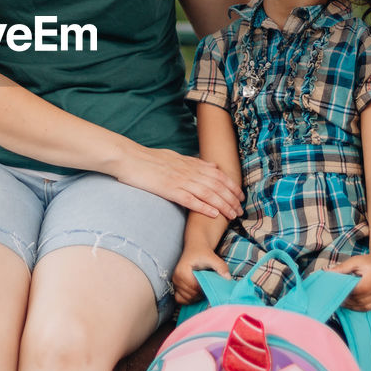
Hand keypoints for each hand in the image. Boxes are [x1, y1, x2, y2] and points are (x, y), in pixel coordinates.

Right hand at [114, 145, 242, 220]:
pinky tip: (213, 214)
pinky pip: (190, 199)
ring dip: (222, 205)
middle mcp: (188, 171)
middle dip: (231, 198)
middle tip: (241, 210)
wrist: (129, 158)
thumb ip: (193, 162)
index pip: (217, 175)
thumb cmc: (148, 158)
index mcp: (190, 163)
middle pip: (216, 185)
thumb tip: (210, 166)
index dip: (231, 185)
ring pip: (208, 193)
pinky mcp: (169, 189)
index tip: (240, 196)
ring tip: (232, 215)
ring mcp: (179, 180)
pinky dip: (203, 207)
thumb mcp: (174, 156)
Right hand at [172, 247, 230, 304]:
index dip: (204, 289)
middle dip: (201, 294)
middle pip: (191, 295)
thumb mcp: (213, 258)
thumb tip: (228, 278)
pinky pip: (180, 299)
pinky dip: (189, 299)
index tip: (210, 283)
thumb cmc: (202, 253)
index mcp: (183, 271)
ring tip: (202, 288)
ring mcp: (175, 282)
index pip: (194, 288)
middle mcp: (176, 277)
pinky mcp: (176, 286)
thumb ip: (221, 267)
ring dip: (196, 297)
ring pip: (186, 298)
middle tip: (208, 286)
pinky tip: (196, 292)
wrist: (195, 248)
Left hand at [331, 254, 370, 311]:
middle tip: (335, 297)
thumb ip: (341, 268)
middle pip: (357, 300)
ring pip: (362, 306)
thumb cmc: (367, 262)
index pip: (354, 292)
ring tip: (342, 300)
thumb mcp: (354, 261)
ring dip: (351, 305)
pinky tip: (351, 303)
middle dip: (346, 300)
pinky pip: (367, 308)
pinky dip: (358, 307)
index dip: (344, 293)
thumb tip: (327, 273)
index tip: (334, 292)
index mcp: (370, 282)